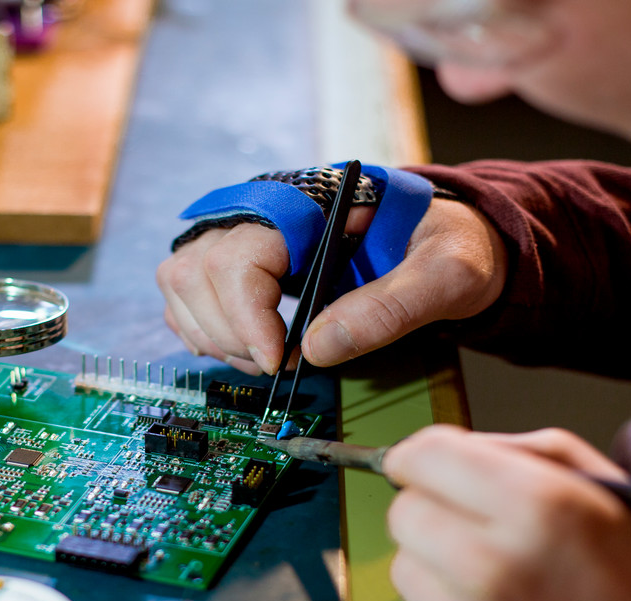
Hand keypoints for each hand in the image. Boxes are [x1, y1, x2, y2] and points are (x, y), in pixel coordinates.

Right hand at [155, 200, 506, 375]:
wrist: (444, 240)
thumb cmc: (447, 245)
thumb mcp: (447, 272)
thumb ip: (392, 306)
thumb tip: (318, 349)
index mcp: (307, 204)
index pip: (238, 257)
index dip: (246, 316)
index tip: (279, 360)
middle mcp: (262, 212)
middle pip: (196, 273)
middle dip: (231, 334)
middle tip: (279, 365)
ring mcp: (244, 236)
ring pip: (183, 284)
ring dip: (214, 336)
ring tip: (269, 359)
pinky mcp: (239, 261)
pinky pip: (189, 294)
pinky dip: (206, 331)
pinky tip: (251, 349)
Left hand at [383, 425, 630, 600]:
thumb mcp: (613, 488)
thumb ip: (523, 455)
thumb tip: (454, 450)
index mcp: (540, 508)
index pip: (423, 457)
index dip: (425, 455)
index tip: (433, 463)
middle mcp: (496, 568)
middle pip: (404, 513)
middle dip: (435, 508)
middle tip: (480, 524)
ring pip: (405, 568)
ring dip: (438, 563)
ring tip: (500, 576)